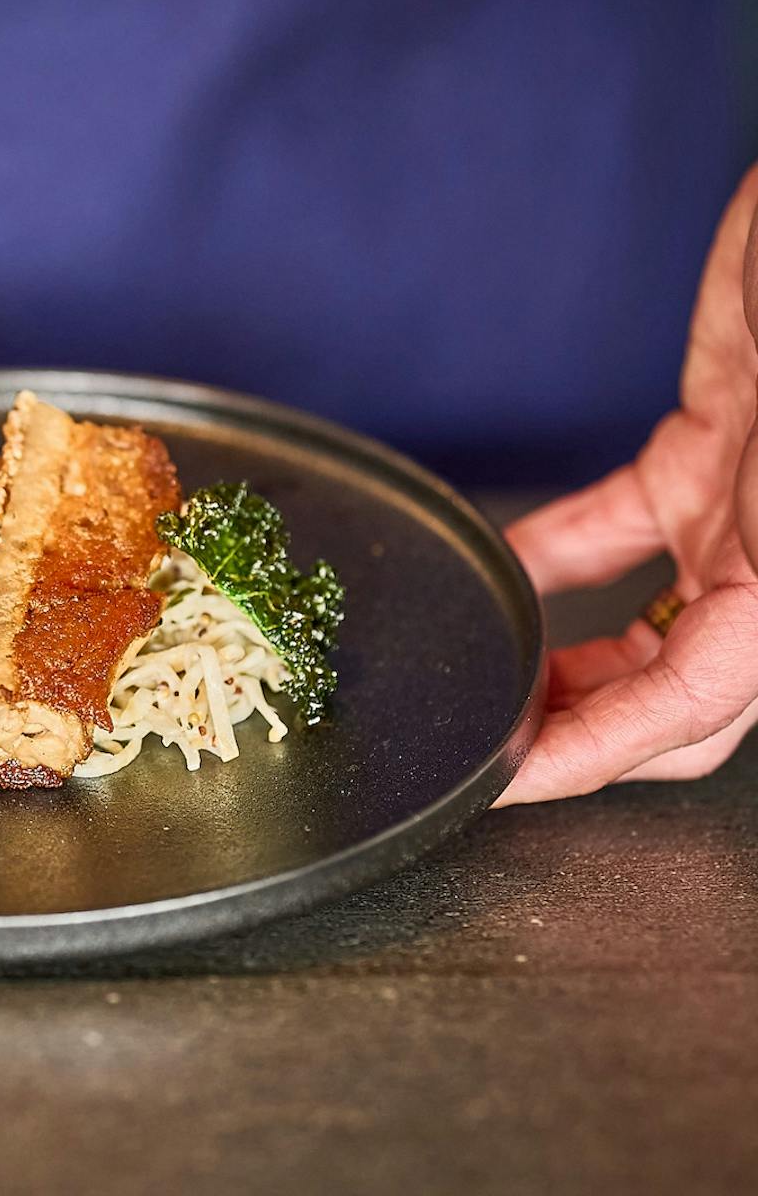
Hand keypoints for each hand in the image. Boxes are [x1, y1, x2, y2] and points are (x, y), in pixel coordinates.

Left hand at [498, 165, 757, 803]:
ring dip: (567, 670)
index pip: (691, 710)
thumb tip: (687, 658)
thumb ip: (747, 557)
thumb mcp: (751, 439)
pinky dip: (552, 564)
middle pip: (672, 699)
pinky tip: (498, 578)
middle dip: (581, 736)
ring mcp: (736, 516)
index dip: (596, 756)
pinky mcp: (698, 460)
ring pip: (646, 634)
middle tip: (489, 750)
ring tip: (487, 686)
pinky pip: (613, 534)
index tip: (511, 779)